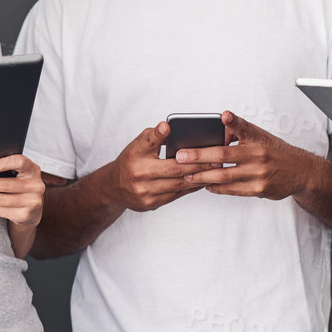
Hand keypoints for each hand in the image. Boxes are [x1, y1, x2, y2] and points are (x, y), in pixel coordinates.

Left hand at [0, 154, 44, 226]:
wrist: (31, 211)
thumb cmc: (20, 189)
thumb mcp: (18, 177)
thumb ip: (5, 172)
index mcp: (32, 170)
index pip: (19, 162)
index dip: (2, 164)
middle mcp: (36, 185)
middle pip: (5, 184)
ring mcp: (33, 201)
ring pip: (1, 199)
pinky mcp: (26, 215)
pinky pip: (2, 211)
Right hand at [101, 122, 217, 211]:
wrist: (114, 187)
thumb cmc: (131, 161)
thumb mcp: (137, 144)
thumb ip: (154, 137)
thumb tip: (170, 128)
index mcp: (134, 156)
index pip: (150, 142)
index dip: (160, 135)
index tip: (169, 127)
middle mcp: (139, 175)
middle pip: (174, 169)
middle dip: (198, 163)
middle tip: (216, 157)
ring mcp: (145, 192)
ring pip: (179, 184)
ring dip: (199, 177)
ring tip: (215, 170)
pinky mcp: (151, 204)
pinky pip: (176, 195)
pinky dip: (191, 187)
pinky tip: (203, 180)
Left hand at [180, 112, 312, 199]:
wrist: (301, 172)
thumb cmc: (276, 151)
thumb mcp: (262, 136)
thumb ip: (241, 130)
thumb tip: (220, 122)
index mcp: (258, 140)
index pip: (243, 128)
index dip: (233, 122)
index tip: (224, 115)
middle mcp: (258, 156)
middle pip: (224, 155)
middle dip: (199, 156)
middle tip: (180, 156)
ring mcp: (259, 174)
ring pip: (224, 176)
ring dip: (203, 176)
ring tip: (187, 174)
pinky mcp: (259, 190)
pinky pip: (232, 190)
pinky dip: (217, 188)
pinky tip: (205, 185)